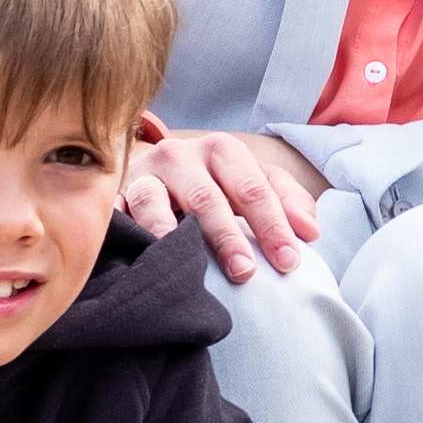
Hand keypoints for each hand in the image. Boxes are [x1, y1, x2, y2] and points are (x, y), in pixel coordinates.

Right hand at [120, 120, 327, 279]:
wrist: (152, 169)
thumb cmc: (213, 181)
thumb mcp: (251, 181)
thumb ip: (286, 201)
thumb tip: (310, 233)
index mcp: (222, 150)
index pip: (253, 189)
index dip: (273, 225)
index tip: (289, 261)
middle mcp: (180, 156)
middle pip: (207, 197)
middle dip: (228, 236)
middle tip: (245, 272)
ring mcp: (143, 174)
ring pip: (155, 201)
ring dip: (172, 234)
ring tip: (186, 263)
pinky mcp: (112, 194)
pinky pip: (114, 214)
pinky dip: (128, 233)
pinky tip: (142, 255)